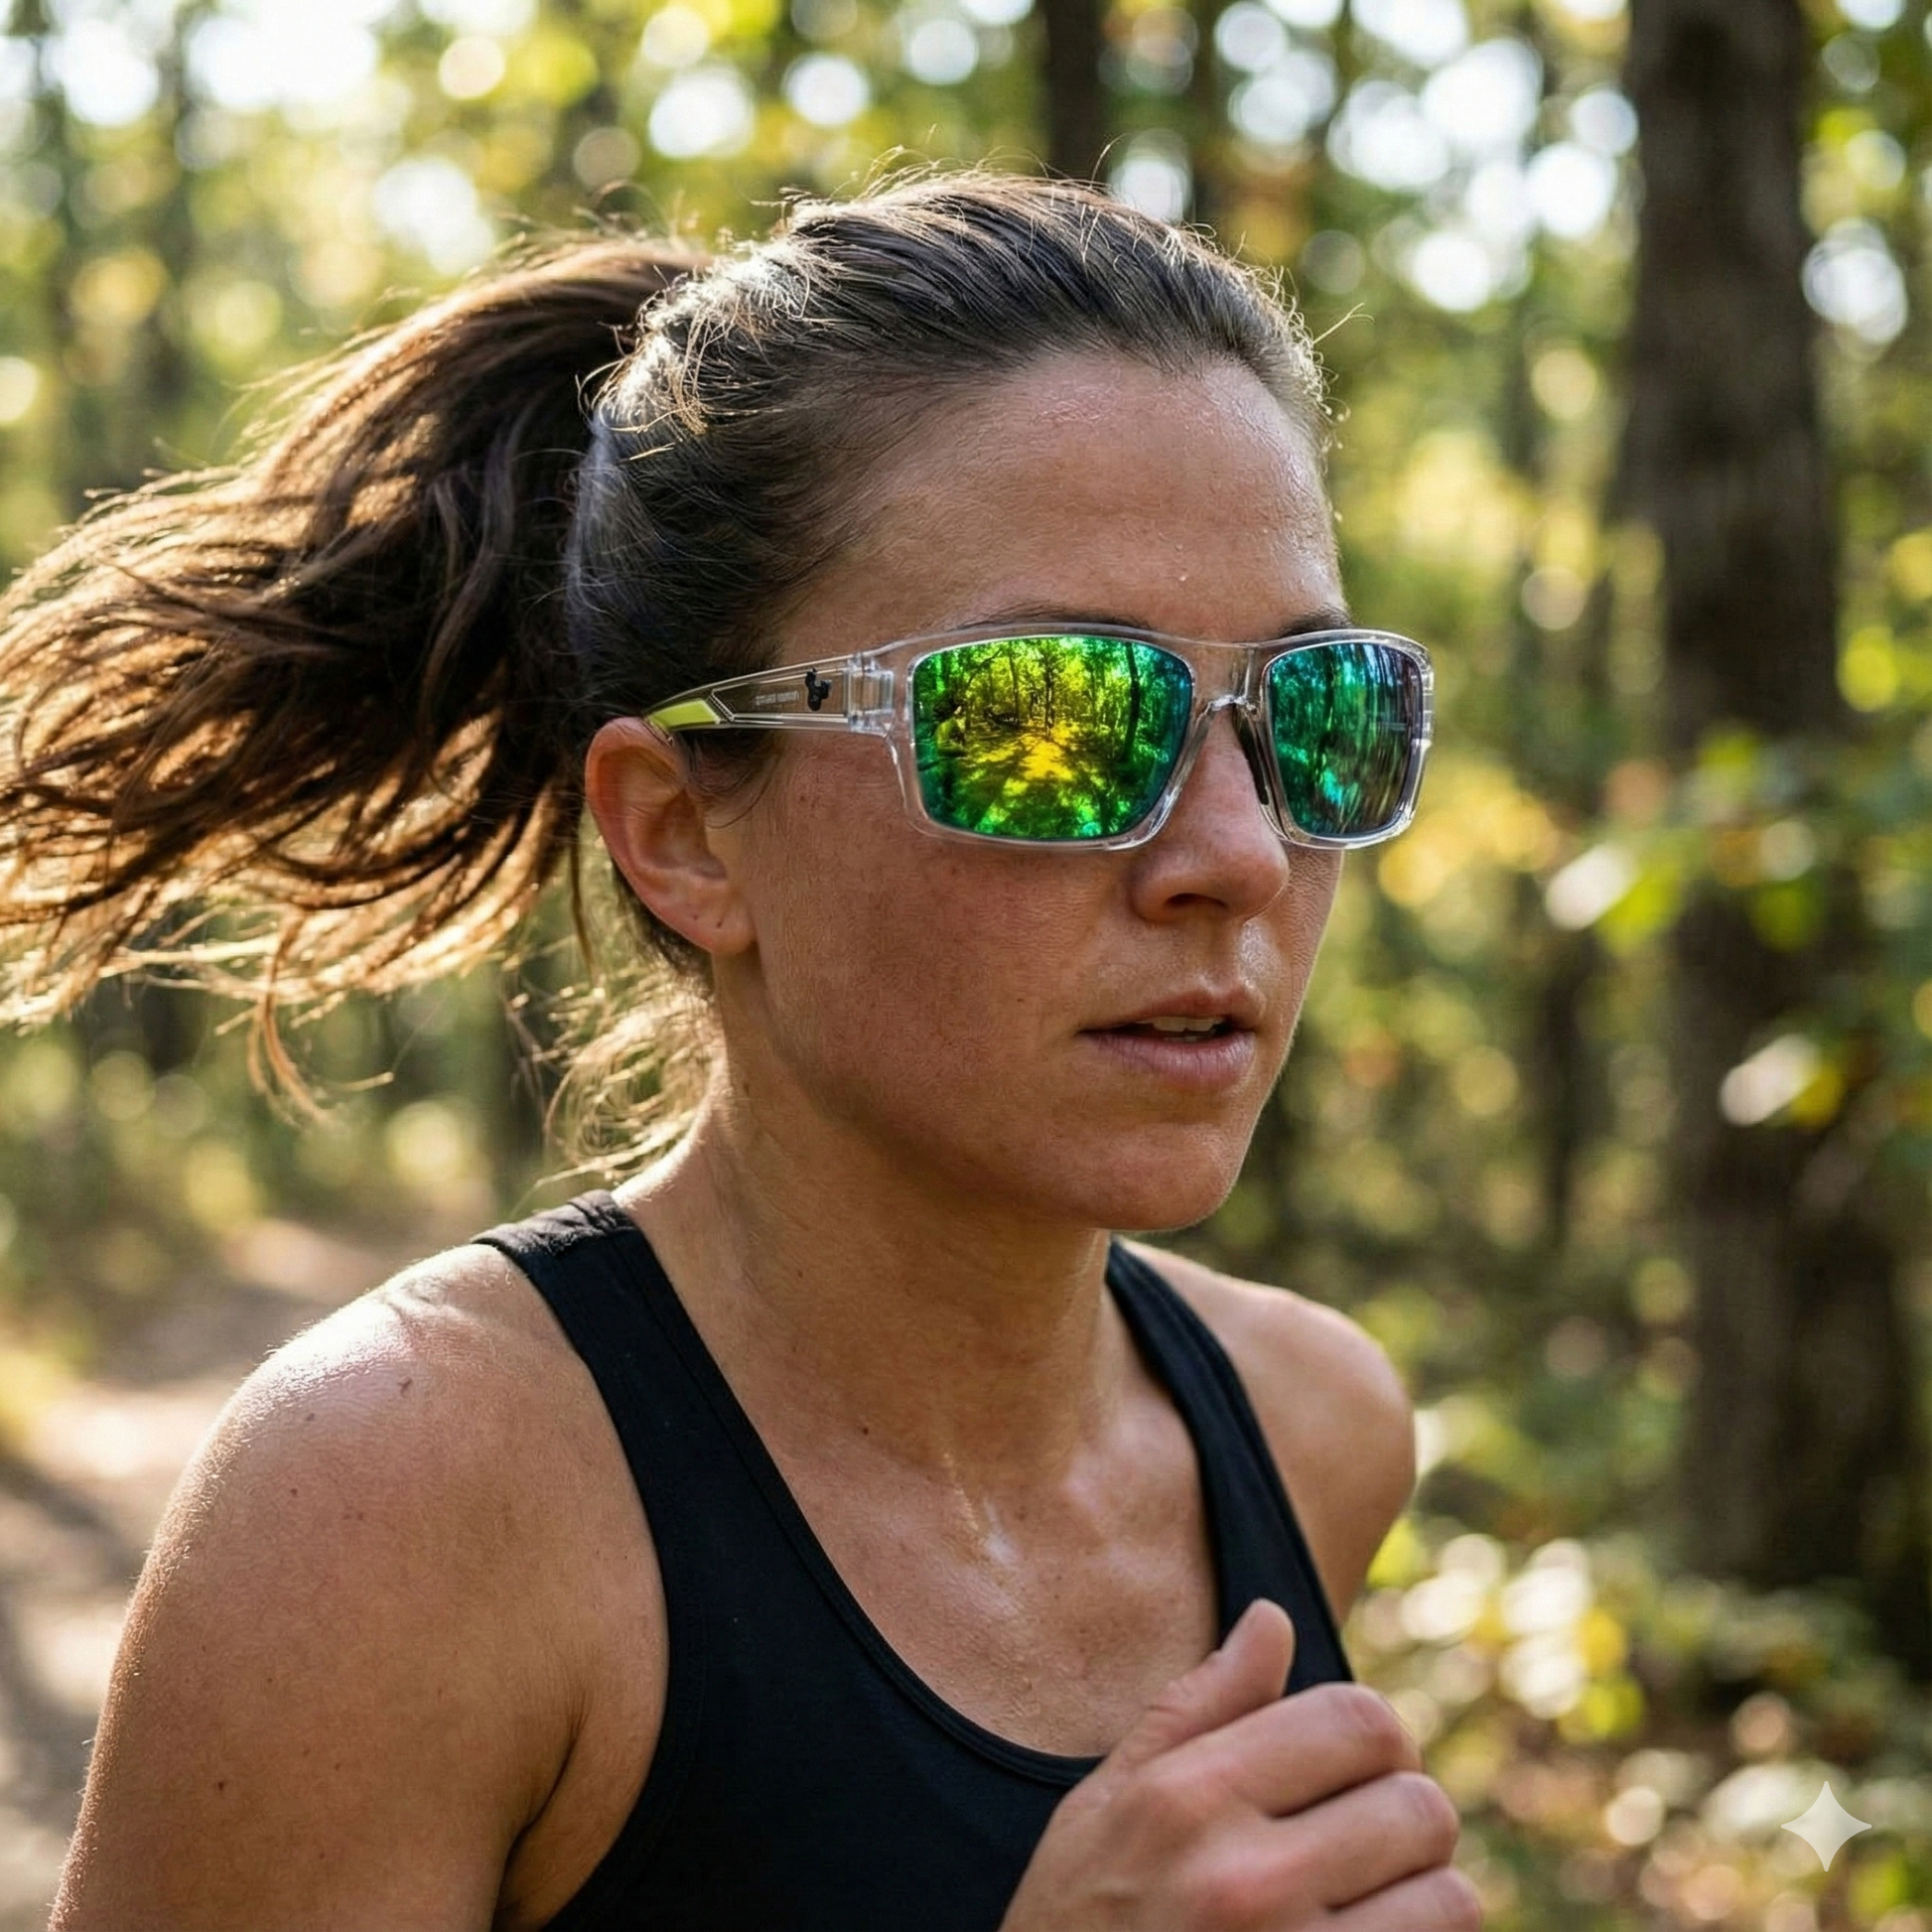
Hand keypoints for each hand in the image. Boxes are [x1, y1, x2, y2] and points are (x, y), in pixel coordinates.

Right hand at [1000, 1600, 1479, 1929]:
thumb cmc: (1076, 1918)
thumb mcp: (1107, 1803)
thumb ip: (1198, 1706)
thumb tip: (1272, 1619)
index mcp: (1191, 1798)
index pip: (1359, 1720)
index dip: (1376, 1736)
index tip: (1354, 1768)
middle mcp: (1245, 1880)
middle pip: (1417, 1805)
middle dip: (1402, 1816)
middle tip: (1362, 1842)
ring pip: (1448, 1898)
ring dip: (1422, 1898)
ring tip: (1369, 1903)